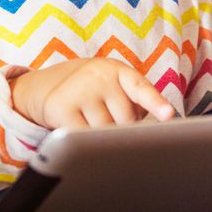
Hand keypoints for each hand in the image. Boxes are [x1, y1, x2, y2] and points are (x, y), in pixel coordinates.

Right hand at [10, 58, 174, 129]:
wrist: (44, 85)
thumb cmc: (89, 89)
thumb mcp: (112, 84)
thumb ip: (133, 101)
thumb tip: (144, 135)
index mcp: (118, 70)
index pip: (140, 88)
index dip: (155, 102)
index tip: (167, 114)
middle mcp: (99, 77)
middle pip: (125, 121)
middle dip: (121, 127)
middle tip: (106, 115)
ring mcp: (80, 91)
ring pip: (104, 133)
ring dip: (100, 135)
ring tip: (89, 118)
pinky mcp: (62, 108)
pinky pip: (83, 138)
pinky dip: (83, 140)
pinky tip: (77, 126)